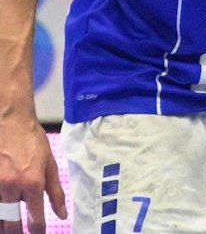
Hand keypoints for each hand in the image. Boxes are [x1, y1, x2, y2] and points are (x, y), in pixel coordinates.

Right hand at [0, 104, 65, 233]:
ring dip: (3, 222)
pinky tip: (2, 210)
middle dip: (14, 232)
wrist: (9, 121)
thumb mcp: (50, 164)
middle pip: (10, 222)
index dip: (37, 231)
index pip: (35, 218)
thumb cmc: (32, 141)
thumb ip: (55, 192)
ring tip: (8, 227)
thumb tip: (61, 214)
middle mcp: (11, 187)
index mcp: (32, 183)